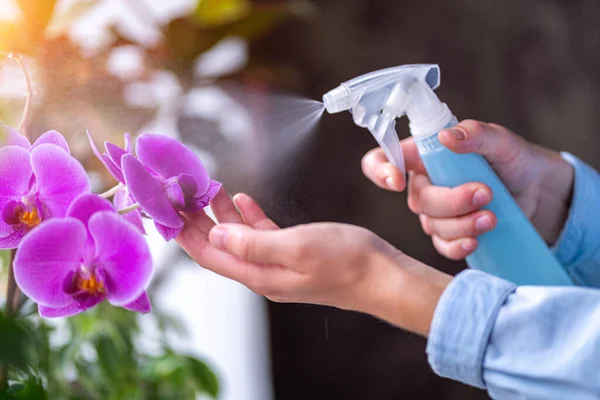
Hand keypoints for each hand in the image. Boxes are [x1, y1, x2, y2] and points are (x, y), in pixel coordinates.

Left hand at [176, 188, 450, 335]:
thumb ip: (254, 242)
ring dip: (221, 215)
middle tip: (179, 194)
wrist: (382, 276)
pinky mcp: (293, 253)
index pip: (210, 254)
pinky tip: (243, 199)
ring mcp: (278, 263)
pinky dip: (248, 217)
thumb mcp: (297, 247)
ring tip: (208, 188)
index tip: (166, 209)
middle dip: (196, 221)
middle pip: (219, 246)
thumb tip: (217, 233)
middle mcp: (263, 272)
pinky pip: (261, 235)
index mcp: (259, 274)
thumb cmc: (346, 262)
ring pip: (238, 238)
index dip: (185, 233)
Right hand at [362, 120, 573, 259]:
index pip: (382, 160)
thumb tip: (446, 136)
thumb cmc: (514, 159)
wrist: (539, 192)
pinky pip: (443, 246)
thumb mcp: (500, 141)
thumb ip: (475, 133)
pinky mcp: (451, 234)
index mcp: (424, 155)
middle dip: (451, 201)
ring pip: (432, 225)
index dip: (380, 171)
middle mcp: (425, 184)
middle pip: (418, 200)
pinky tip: (476, 240)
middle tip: (485, 193)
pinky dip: (458, 246)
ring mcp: (437, 212)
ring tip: (492, 216)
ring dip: (462, 223)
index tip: (398, 181)